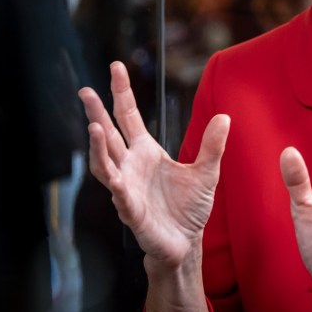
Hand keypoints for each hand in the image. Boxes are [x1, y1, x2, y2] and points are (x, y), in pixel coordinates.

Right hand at [81, 61, 229, 268]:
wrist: (185, 243)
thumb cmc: (189, 209)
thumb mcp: (206, 172)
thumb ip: (212, 145)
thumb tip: (225, 116)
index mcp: (146, 151)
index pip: (128, 116)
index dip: (121, 93)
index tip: (116, 68)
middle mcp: (131, 165)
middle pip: (108, 134)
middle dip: (97, 112)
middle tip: (85, 91)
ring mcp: (126, 186)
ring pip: (105, 162)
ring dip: (97, 145)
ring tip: (93, 125)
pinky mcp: (129, 209)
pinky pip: (117, 193)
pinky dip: (113, 181)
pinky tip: (111, 173)